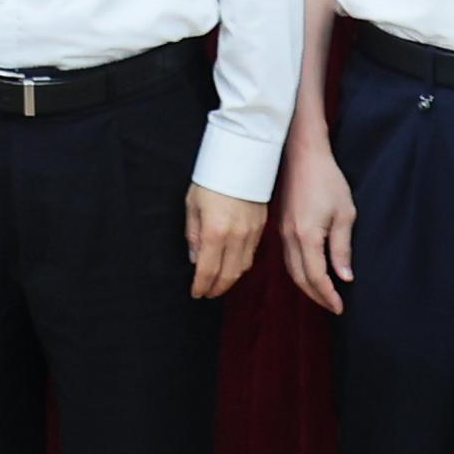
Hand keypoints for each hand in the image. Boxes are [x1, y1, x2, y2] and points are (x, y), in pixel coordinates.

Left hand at [181, 180, 264, 301]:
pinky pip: (251, 255)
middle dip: (216, 288)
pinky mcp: (261, 227)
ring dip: (230, 280)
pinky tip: (233, 266)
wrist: (241, 159)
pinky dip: (241, 266)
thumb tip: (195, 259)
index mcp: (214, 231)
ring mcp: (251, 233)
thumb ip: (193, 235)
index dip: (201, 286)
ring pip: (242, 268)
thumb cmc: (212, 179)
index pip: (207, 270)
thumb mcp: (192, 205)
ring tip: (219, 284)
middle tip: (207, 293)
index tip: (196, 293)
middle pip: (227, 274)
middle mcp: (235, 236)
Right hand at [276, 153, 357, 312]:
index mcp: (307, 236)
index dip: (328, 295)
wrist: (304, 156)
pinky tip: (310, 273)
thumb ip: (342, 248)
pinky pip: (288, 258)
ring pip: (291, 270)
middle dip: (316, 296)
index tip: (340, 307)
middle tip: (333, 306)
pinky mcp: (282, 227)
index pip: (316, 277)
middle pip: (300, 278)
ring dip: (307, 286)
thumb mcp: (344, 214)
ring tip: (323, 295)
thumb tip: (345, 277)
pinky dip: (299, 272)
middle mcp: (290, 238)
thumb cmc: (327, 181)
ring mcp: (283, 232)